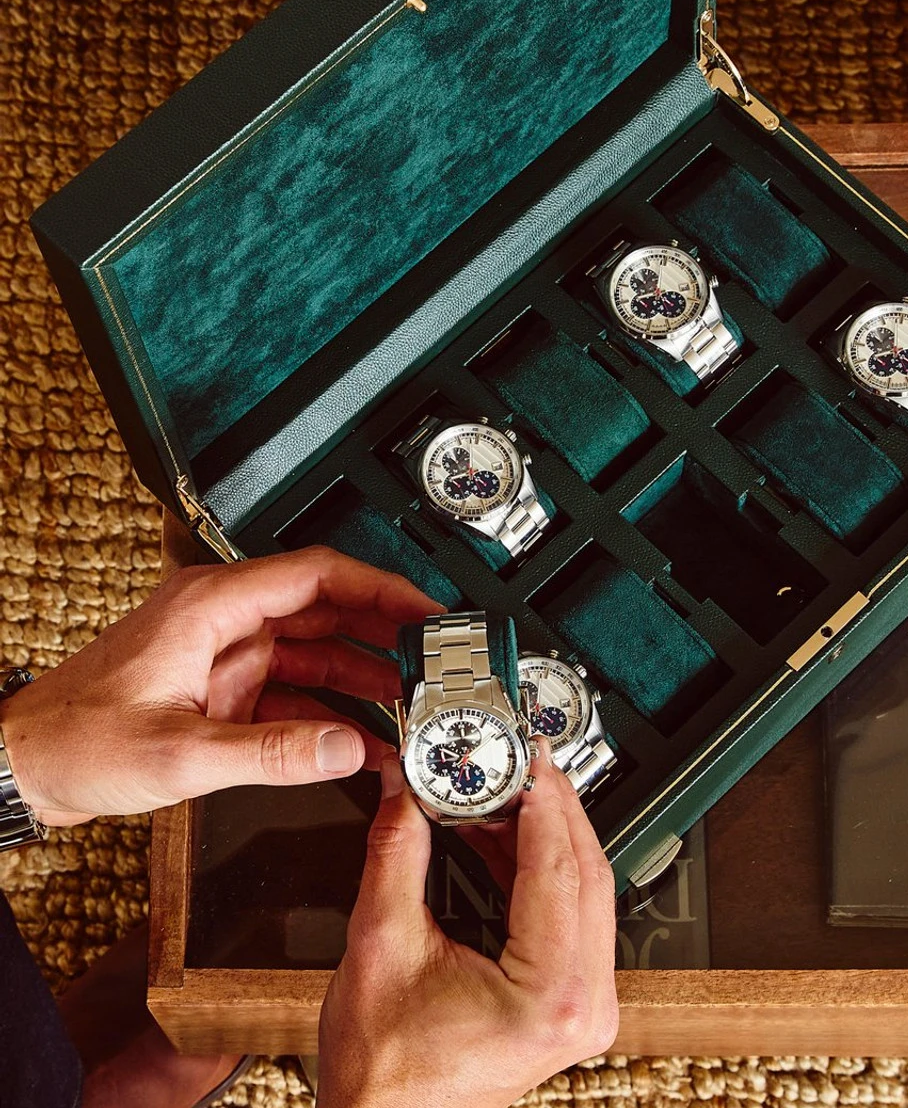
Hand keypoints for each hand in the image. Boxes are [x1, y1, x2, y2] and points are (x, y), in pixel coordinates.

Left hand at [0, 547, 441, 825]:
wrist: (21, 765)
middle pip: (326, 608)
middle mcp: (224, 619)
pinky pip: (293, 691)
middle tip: (435, 657)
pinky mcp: (222, 688)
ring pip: (315, 651)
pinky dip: (328, 714)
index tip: (425, 608)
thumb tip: (348, 750)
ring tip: (411, 701)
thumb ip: (271, 754)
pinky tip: (361, 739)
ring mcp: (225, 654)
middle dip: (384, 633)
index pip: (317, 574)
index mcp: (212, 605)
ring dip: (363, 677)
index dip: (381, 587)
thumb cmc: (74, 738)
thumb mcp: (179, 752)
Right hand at [317, 740, 618, 1107]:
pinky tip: (503, 832)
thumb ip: (396, 852)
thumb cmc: (386, 1079)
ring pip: (583, 888)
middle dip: (550, 805)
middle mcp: (582, 1004)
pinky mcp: (566, 1000)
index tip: (524, 752)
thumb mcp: (381, 946)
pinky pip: (568, 912)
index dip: (541, 798)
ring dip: (545, 831)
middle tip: (516, 756)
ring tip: (502, 786)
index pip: (560, 866)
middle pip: (585, 871)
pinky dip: (538, 866)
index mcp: (551, 996)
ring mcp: (580, 1005)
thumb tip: (402, 787)